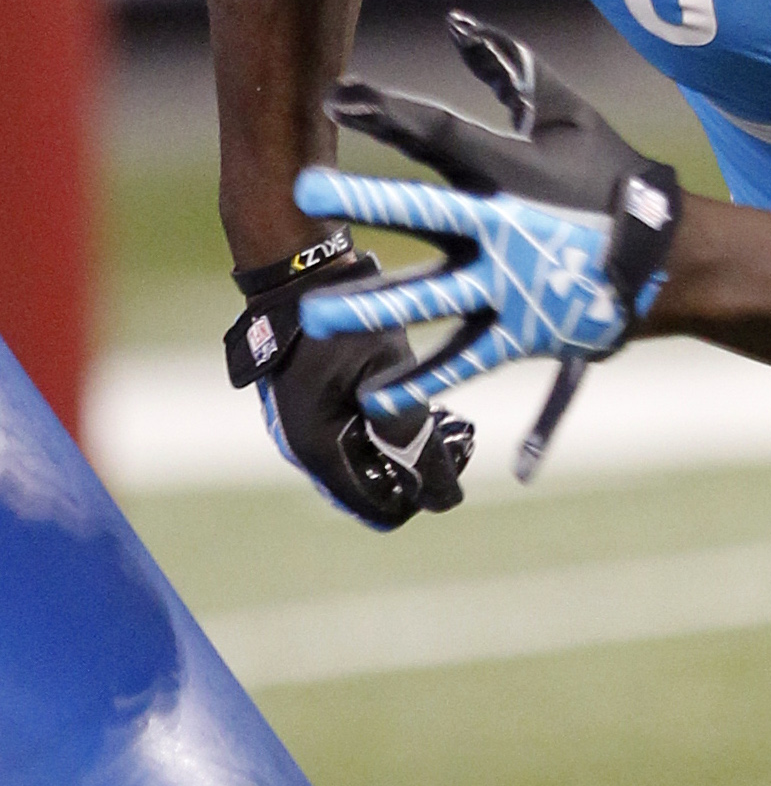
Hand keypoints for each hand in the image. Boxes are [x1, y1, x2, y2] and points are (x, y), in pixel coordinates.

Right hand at [225, 242, 473, 529]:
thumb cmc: (343, 317)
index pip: (379, 509)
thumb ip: (411, 431)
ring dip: (405, 455)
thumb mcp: (386, 371)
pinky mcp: (312, 410)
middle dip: (417, 476)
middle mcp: (305, 450)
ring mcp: (304, 430)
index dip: (421, 498)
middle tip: (456, 440)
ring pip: (365, 466)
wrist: (299, 275)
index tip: (455, 468)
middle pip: (373, 491)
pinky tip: (418, 405)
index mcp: (318, 450)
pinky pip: (353, 442)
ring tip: (445, 421)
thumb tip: (442, 494)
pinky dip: (386, 436)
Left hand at [292, 14, 680, 416]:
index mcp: (507, 168)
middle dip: (364, 200)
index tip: (336, 97)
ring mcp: (509, 283)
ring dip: (373, 305)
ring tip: (318, 315)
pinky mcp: (520, 330)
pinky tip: (377, 396)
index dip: (386, 112)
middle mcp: (500, 224)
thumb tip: (456, 23)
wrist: (670, 255)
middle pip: (421, 209)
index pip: (436, 132)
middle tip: (306, 192)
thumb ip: (510, 68)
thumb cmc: (611, 176)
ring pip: (430, 295)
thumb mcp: (566, 111)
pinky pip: (465, 360)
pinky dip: (424, 380)